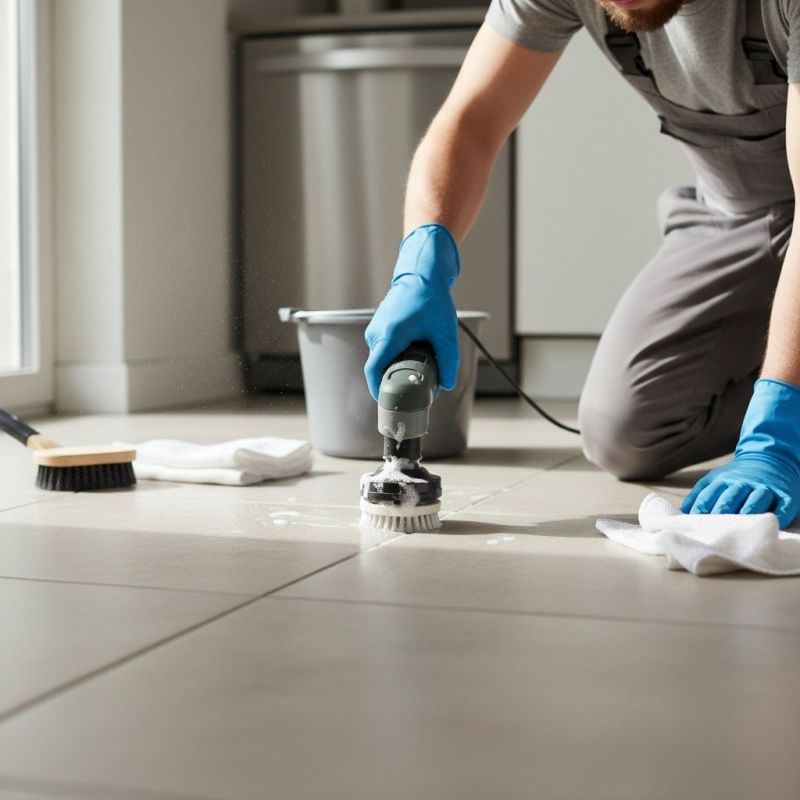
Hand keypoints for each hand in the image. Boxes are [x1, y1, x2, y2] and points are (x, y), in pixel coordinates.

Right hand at [364, 223, 460, 400]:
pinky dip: (396, 358)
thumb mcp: (445, 332)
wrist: (421, 274)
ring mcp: (374, 331)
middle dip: (396, 382)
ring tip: (419, 367)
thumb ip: (448, 361)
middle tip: (416, 389)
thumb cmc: (431, 299)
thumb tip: (446, 385)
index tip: (387, 404)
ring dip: (398, 368)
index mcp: (389, 335)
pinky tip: (414, 355)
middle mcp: (376, 333)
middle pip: (380, 368)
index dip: (378, 391)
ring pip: (382, 360)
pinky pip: (383, 351)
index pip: (374, 370)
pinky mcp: (377, 329)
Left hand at [681, 378, 799, 527]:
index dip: (702, 507)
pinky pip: (784, 504)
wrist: (771, 456)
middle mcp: (744, 483)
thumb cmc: (737, 475)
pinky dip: (781, 513)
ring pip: (757, 498)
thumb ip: (699, 494)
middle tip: (715, 526)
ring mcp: (765, 487)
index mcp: (724, 480)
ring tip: (743, 521)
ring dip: (750, 509)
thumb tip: (682, 513)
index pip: (710, 493)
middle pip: (731, 497)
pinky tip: (775, 522)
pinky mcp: (786, 494)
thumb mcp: (716, 478)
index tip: (694, 521)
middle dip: (723, 510)